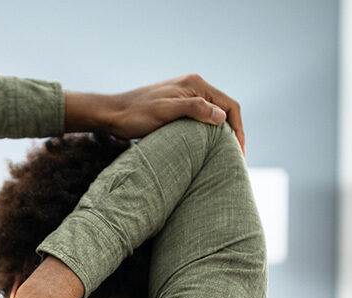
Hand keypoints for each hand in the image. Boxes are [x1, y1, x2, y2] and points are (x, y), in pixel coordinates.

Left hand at [65, 73, 244, 154]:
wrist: (112, 114)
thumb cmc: (136, 114)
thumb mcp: (165, 112)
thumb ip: (194, 109)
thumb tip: (222, 117)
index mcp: (195, 84)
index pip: (230, 105)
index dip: (239, 129)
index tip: (240, 152)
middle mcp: (194, 86)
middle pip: (225, 110)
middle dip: (234, 133)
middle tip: (237, 158)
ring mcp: (186, 95)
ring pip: (214, 115)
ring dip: (222, 134)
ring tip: (226, 156)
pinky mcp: (178, 106)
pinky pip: (201, 118)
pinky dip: (209, 132)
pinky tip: (208, 148)